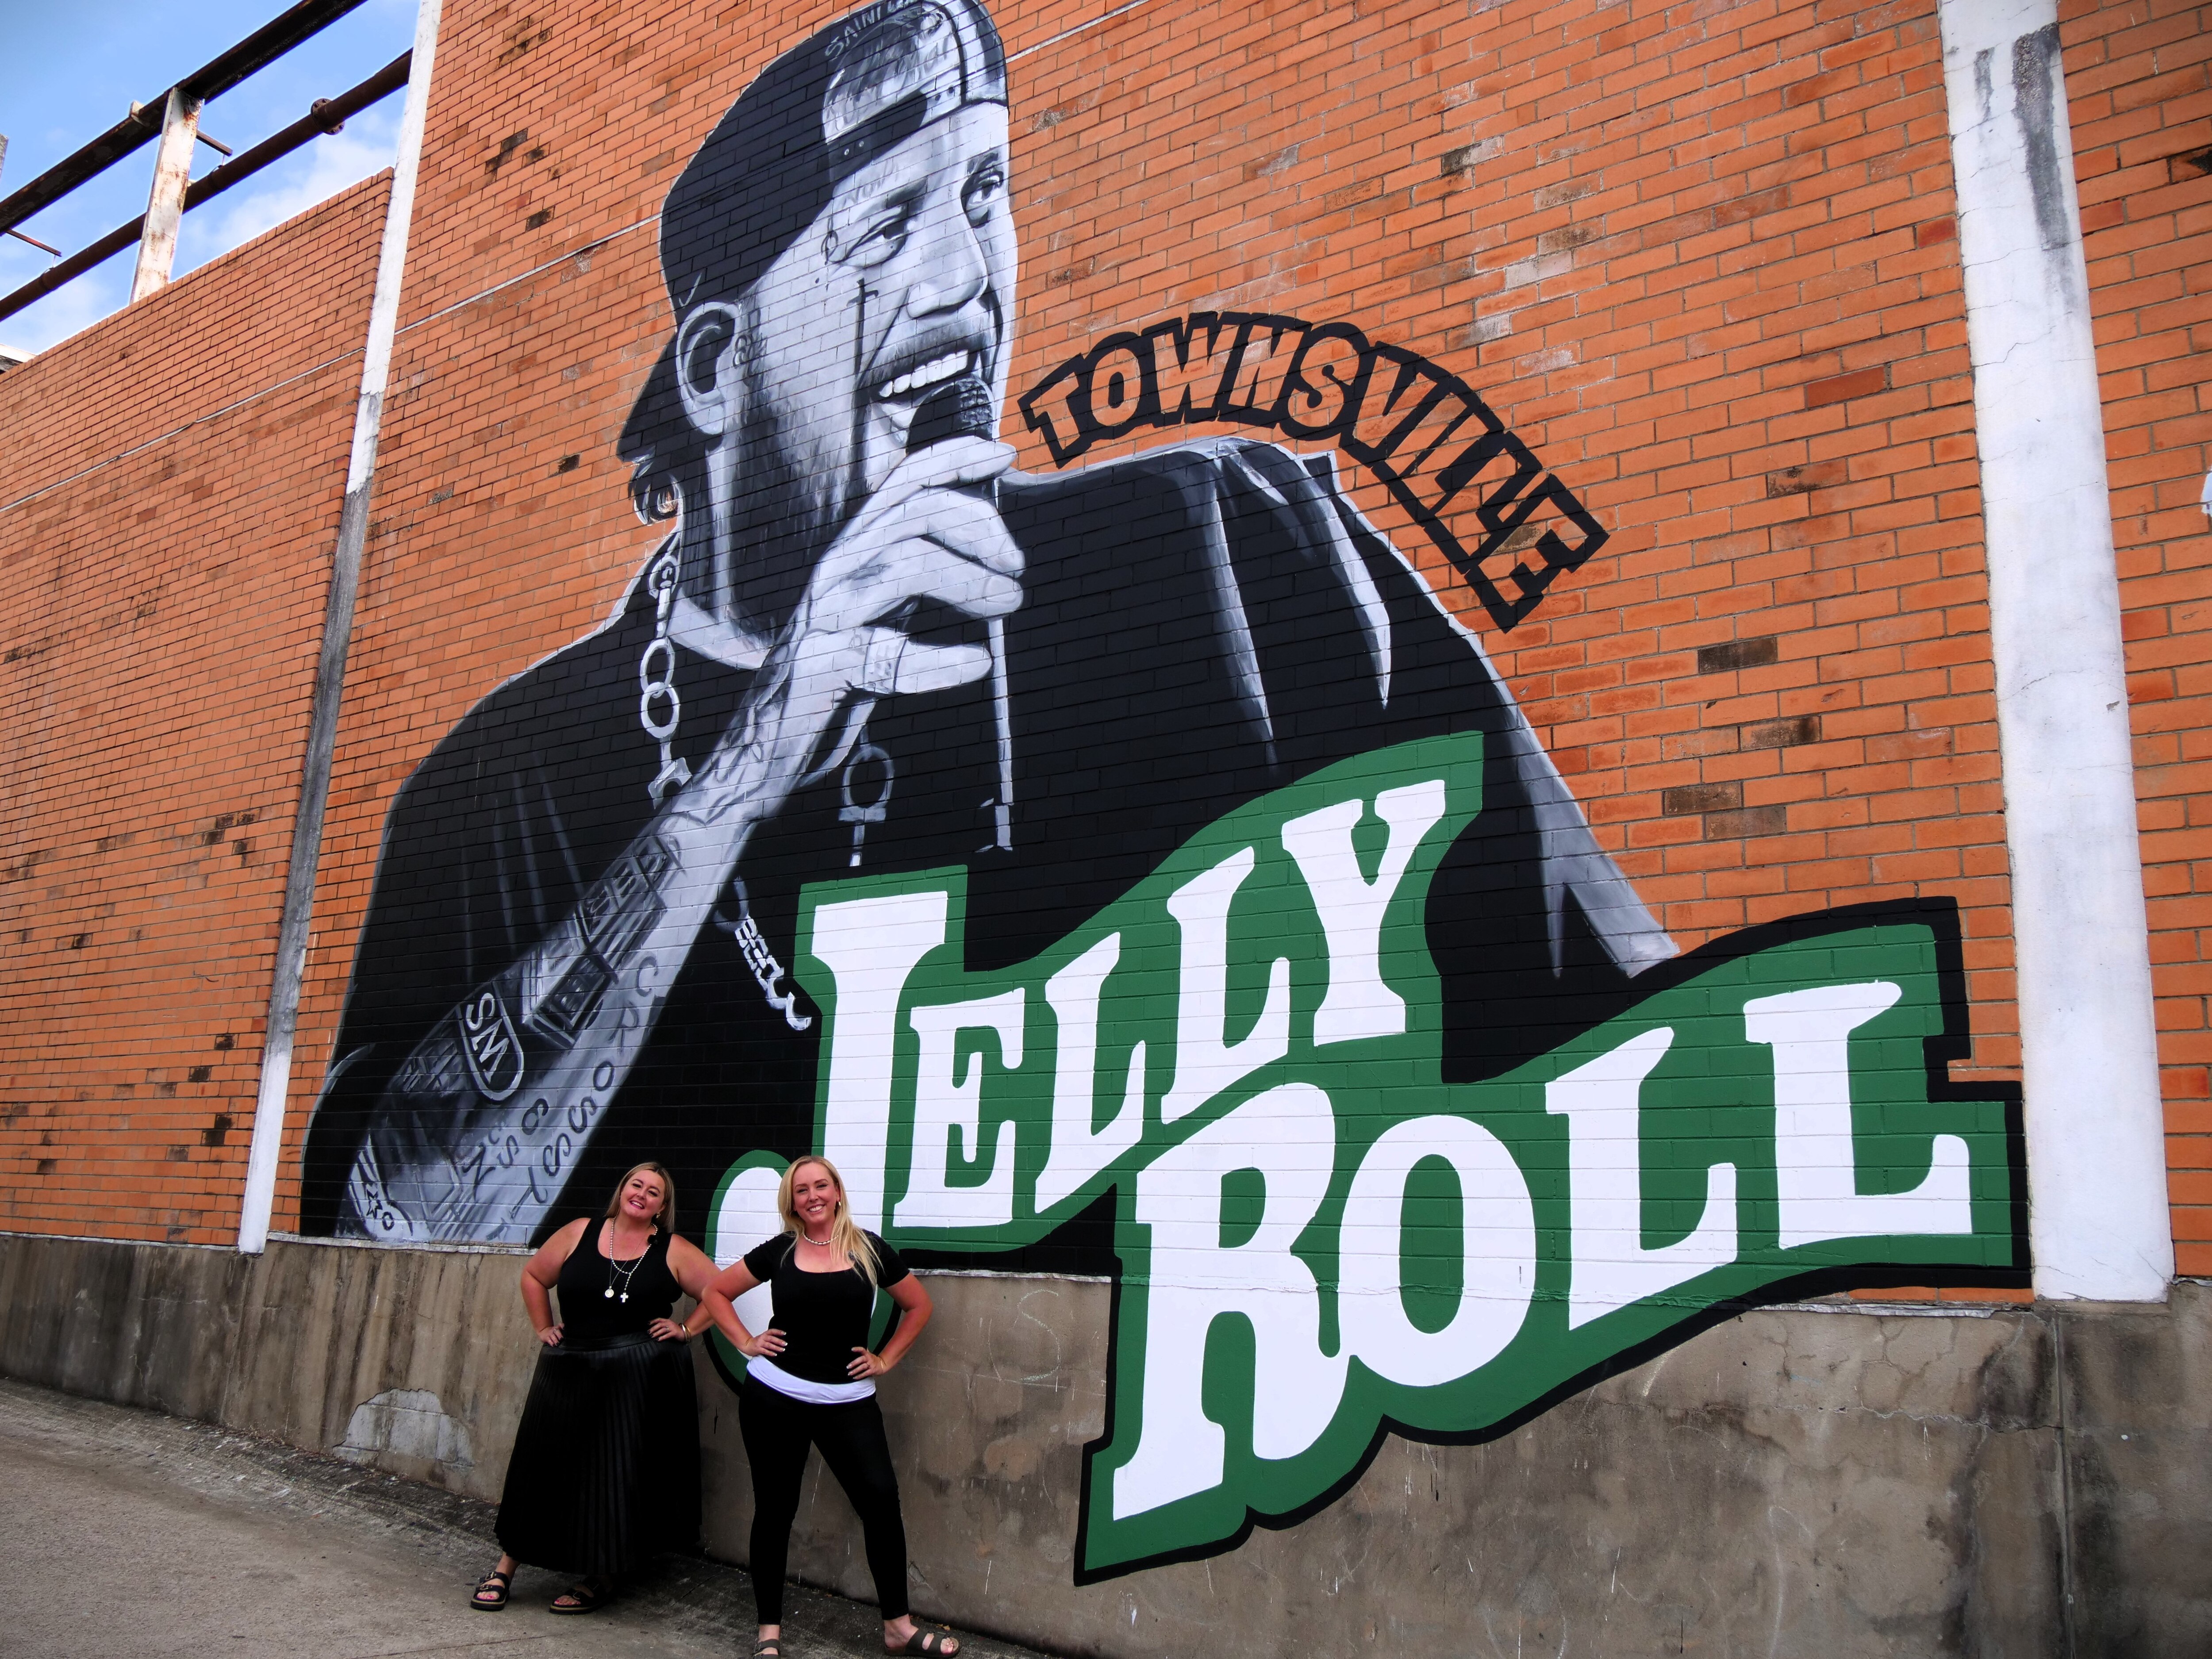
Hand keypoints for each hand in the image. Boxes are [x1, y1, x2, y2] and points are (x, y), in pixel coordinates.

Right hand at [536, 1323, 562, 1346]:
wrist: (543, 1331)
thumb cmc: (553, 1332)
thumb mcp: (557, 1330)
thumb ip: (563, 1331)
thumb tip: (567, 1335)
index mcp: (557, 1327)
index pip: (560, 1325)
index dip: (562, 1326)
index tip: (563, 1328)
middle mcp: (553, 1330)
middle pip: (556, 1331)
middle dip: (559, 1335)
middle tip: (561, 1339)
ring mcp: (549, 1333)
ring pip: (552, 1336)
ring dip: (555, 1340)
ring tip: (557, 1343)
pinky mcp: (546, 1337)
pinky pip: (548, 1340)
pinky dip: (551, 1342)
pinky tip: (553, 1345)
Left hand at [649, 1318, 688, 1341]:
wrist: (685, 1332)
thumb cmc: (676, 1330)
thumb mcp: (669, 1326)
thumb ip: (663, 1326)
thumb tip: (653, 1329)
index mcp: (667, 1321)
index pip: (659, 1319)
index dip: (653, 1321)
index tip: (648, 1324)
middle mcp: (669, 1323)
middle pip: (660, 1324)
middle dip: (653, 1328)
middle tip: (648, 1332)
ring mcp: (672, 1328)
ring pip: (662, 1329)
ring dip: (656, 1333)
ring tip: (652, 1336)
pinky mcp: (674, 1333)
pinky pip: (667, 1335)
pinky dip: (662, 1337)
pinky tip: (658, 1339)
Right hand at [744, 1326, 787, 1360]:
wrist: (747, 1345)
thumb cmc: (757, 1342)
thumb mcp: (764, 1337)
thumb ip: (770, 1337)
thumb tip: (781, 1340)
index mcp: (764, 1334)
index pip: (772, 1331)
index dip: (778, 1332)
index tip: (784, 1333)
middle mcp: (762, 1338)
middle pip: (771, 1338)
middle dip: (779, 1341)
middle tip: (785, 1344)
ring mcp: (760, 1343)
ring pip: (769, 1345)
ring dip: (776, 1347)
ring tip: (782, 1349)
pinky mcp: (758, 1349)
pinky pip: (765, 1351)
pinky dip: (770, 1353)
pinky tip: (775, 1354)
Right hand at [790, 439, 1020, 705]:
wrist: (770, 738)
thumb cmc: (838, 670)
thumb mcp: (882, 607)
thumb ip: (918, 571)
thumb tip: (991, 549)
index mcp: (856, 550)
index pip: (904, 481)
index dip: (954, 458)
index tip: (1003, 457)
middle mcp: (839, 569)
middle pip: (914, 512)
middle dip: (978, 527)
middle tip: (1015, 567)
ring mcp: (826, 615)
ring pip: (904, 565)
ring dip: (970, 580)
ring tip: (1006, 603)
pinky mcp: (821, 668)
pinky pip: (882, 655)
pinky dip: (937, 661)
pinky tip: (974, 663)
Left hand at [848, 1347, 893, 1379]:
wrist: (882, 1365)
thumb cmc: (873, 1360)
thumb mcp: (869, 1354)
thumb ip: (863, 1351)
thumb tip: (855, 1347)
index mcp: (867, 1354)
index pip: (862, 1350)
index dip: (857, 1349)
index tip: (852, 1349)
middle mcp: (869, 1358)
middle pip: (861, 1359)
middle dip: (854, 1363)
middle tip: (848, 1366)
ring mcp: (871, 1365)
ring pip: (862, 1367)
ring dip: (855, 1370)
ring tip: (850, 1373)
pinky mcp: (872, 1371)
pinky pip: (865, 1373)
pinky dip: (860, 1376)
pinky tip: (855, 1377)